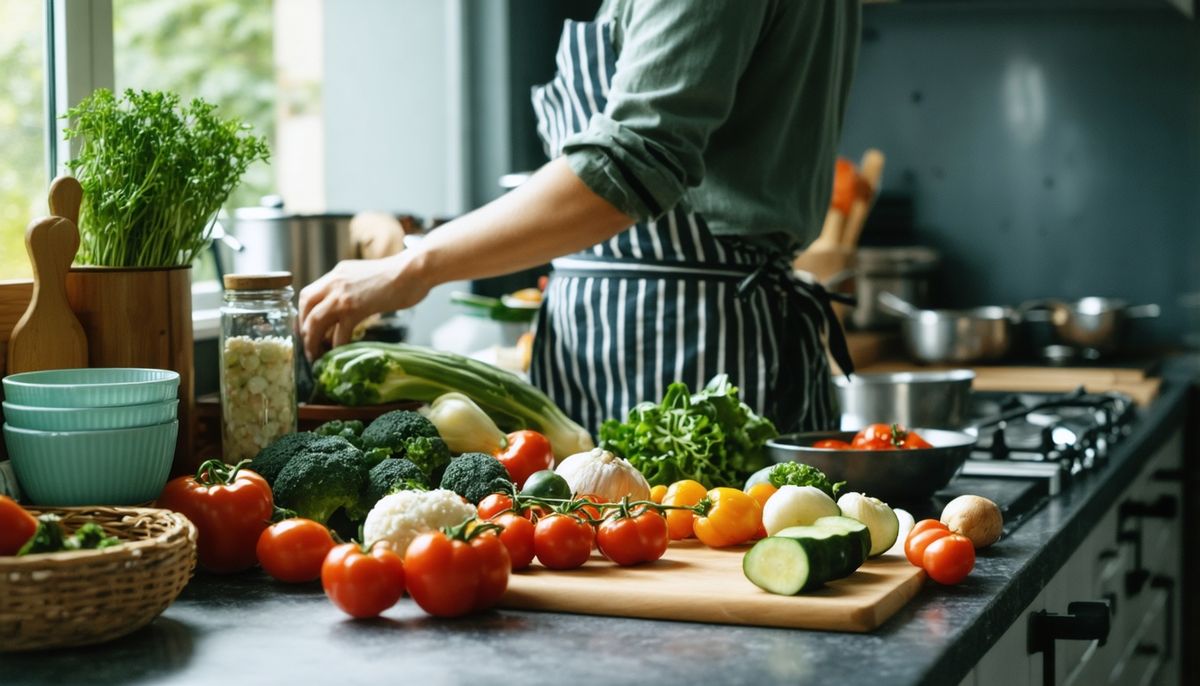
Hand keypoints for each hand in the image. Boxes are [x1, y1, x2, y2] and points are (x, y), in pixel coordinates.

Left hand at [298, 251, 428, 359]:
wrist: (414, 270)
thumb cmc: (400, 274)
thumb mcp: (367, 277)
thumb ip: (354, 288)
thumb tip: (350, 307)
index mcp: (337, 274)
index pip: (308, 294)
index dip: (303, 314)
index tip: (307, 329)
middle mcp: (335, 282)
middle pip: (305, 307)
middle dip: (303, 329)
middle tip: (309, 345)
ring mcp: (343, 295)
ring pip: (315, 321)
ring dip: (313, 341)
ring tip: (317, 355)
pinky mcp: (356, 308)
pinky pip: (338, 332)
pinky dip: (336, 346)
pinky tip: (340, 353)